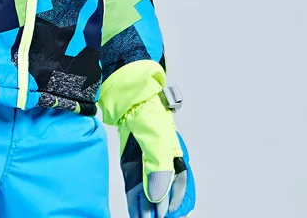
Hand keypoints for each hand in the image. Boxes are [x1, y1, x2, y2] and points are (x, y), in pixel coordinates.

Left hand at [119, 87, 194, 216]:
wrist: (128, 100)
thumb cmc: (149, 116)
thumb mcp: (159, 144)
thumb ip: (158, 172)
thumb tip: (157, 198)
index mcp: (175, 158)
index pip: (178, 186)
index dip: (173, 201)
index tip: (166, 214)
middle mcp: (161, 163)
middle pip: (162, 192)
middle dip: (158, 208)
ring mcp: (145, 164)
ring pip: (147, 193)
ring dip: (146, 207)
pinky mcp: (130, 164)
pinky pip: (134, 186)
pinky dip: (134, 200)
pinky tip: (135, 211)